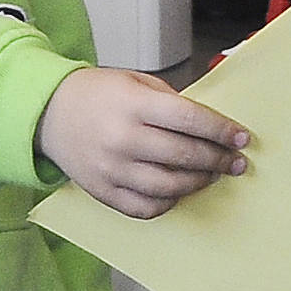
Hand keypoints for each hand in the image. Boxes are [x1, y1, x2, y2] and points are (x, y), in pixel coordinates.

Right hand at [37, 67, 249, 217]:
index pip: (190, 120)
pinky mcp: (103, 193)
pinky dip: (169, 202)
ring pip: (169, 186)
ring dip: (199, 182)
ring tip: (213, 174)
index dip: (221, 130)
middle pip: (184, 155)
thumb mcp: (136, 82)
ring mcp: (112, 170)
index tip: (241, 137)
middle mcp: (123, 139)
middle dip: (218, 159)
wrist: (49, 113)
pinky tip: (181, 190)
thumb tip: (210, 125)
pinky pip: (146, 208)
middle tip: (236, 161)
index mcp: (134, 105)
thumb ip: (172, 102)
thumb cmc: (97, 93)